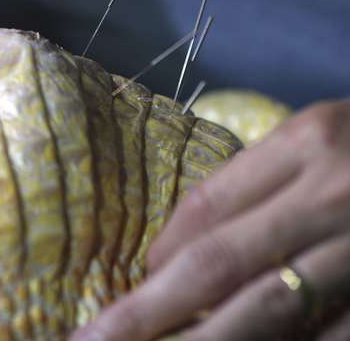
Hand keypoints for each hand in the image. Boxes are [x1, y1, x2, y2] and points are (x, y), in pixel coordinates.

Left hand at [73, 100, 349, 339]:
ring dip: (205, 340)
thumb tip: (174, 254)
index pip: (208, 207)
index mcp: (310, 141)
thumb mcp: (322, 140)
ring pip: (269, 311)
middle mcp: (337, 193)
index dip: (160, 254)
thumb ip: (253, 186)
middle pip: (219, 264)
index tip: (133, 286)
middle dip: (146, 312)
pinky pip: (329, 335)